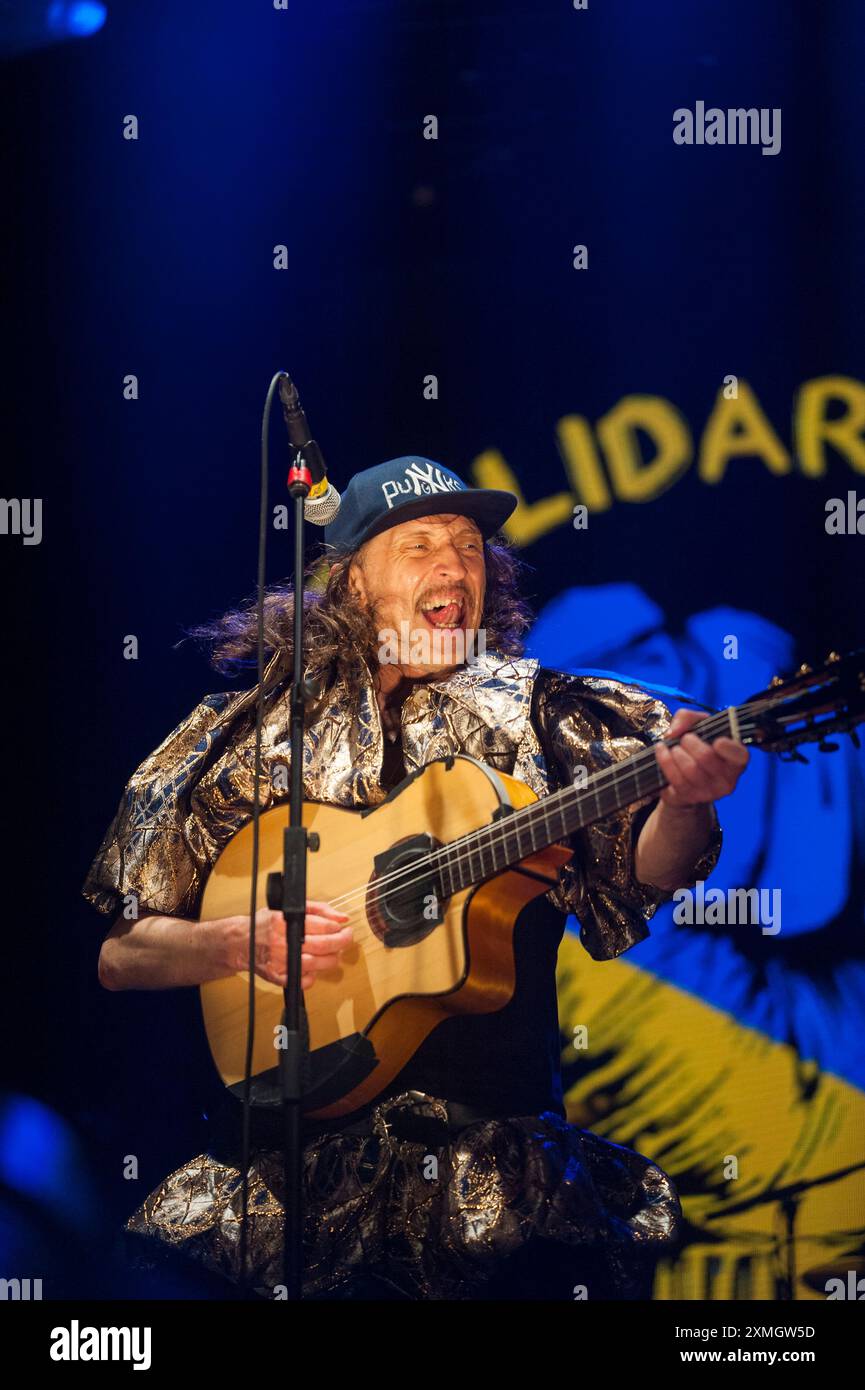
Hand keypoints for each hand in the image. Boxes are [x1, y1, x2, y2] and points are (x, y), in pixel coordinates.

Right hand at [217, 903, 352, 989]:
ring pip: (318, 964)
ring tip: (330, 952)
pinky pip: (305, 981)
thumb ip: (319, 909)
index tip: (341, 927)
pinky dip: (313, 975)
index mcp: (286, 922)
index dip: (337, 928)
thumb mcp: (290, 908)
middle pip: (324, 945)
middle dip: (341, 942)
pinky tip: (312, 966)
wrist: (241, 942)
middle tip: (345, 938)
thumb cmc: (266, 924)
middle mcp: (283, 942)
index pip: (323, 927)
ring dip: (330, 958)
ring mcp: (281, 961)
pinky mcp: (279, 976)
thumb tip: (342, 918)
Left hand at [654, 708, 748, 809]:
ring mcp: (709, 792)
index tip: (717, 741)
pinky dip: (665, 760)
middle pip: (706, 757)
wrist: (682, 778)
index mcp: (736, 760)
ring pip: (690, 769)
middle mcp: (727, 780)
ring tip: (675, 747)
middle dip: (690, 742)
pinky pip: (676, 778)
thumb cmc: (697, 748)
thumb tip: (674, 732)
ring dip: (677, 752)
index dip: (729, 748)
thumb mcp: (697, 726)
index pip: (741, 757)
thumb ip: (687, 717)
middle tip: (686, 739)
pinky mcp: (690, 797)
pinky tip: (662, 750)